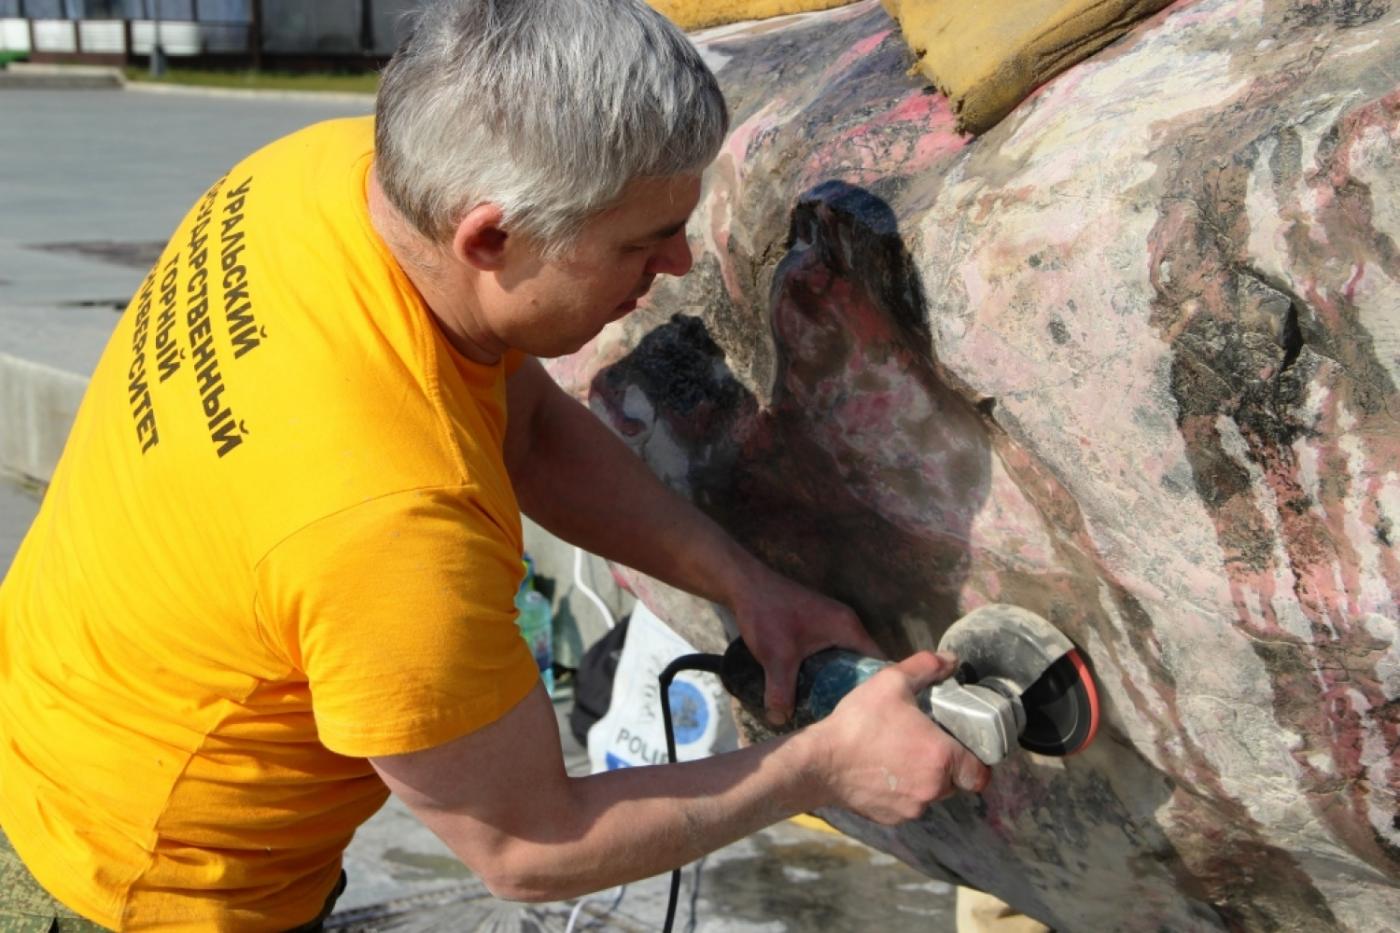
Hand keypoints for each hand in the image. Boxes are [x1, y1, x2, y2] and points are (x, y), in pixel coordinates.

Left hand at [727, 565, 882, 725]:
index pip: (877, 661)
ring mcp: (831, 623)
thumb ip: (781, 693)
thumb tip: (780, 721)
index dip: (874, 688)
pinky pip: (829, 652)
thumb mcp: (777, 659)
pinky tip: (811, 687)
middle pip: (861, 663)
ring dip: (836, 680)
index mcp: (848, 628)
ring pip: (843, 658)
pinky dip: (824, 669)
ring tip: (828, 706)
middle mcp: (846, 624)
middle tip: (845, 715)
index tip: (867, 711)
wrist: (744, 586)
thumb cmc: (768, 615)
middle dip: (853, 689)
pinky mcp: (816, 625)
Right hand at [803, 651, 990, 823]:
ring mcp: (912, 808)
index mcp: (941, 757)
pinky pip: (907, 805)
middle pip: (955, 783)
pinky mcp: (891, 818)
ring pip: (930, 794)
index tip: (962, 749)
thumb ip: (926, 667)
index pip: (980, 774)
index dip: (976, 762)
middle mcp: (933, 788)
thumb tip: (951, 660)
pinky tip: (882, 773)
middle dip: (945, 766)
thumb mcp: (891, 682)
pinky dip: (900, 792)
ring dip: (922, 779)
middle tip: (924, 744)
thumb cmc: (859, 722)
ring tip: (899, 756)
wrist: (820, 761)